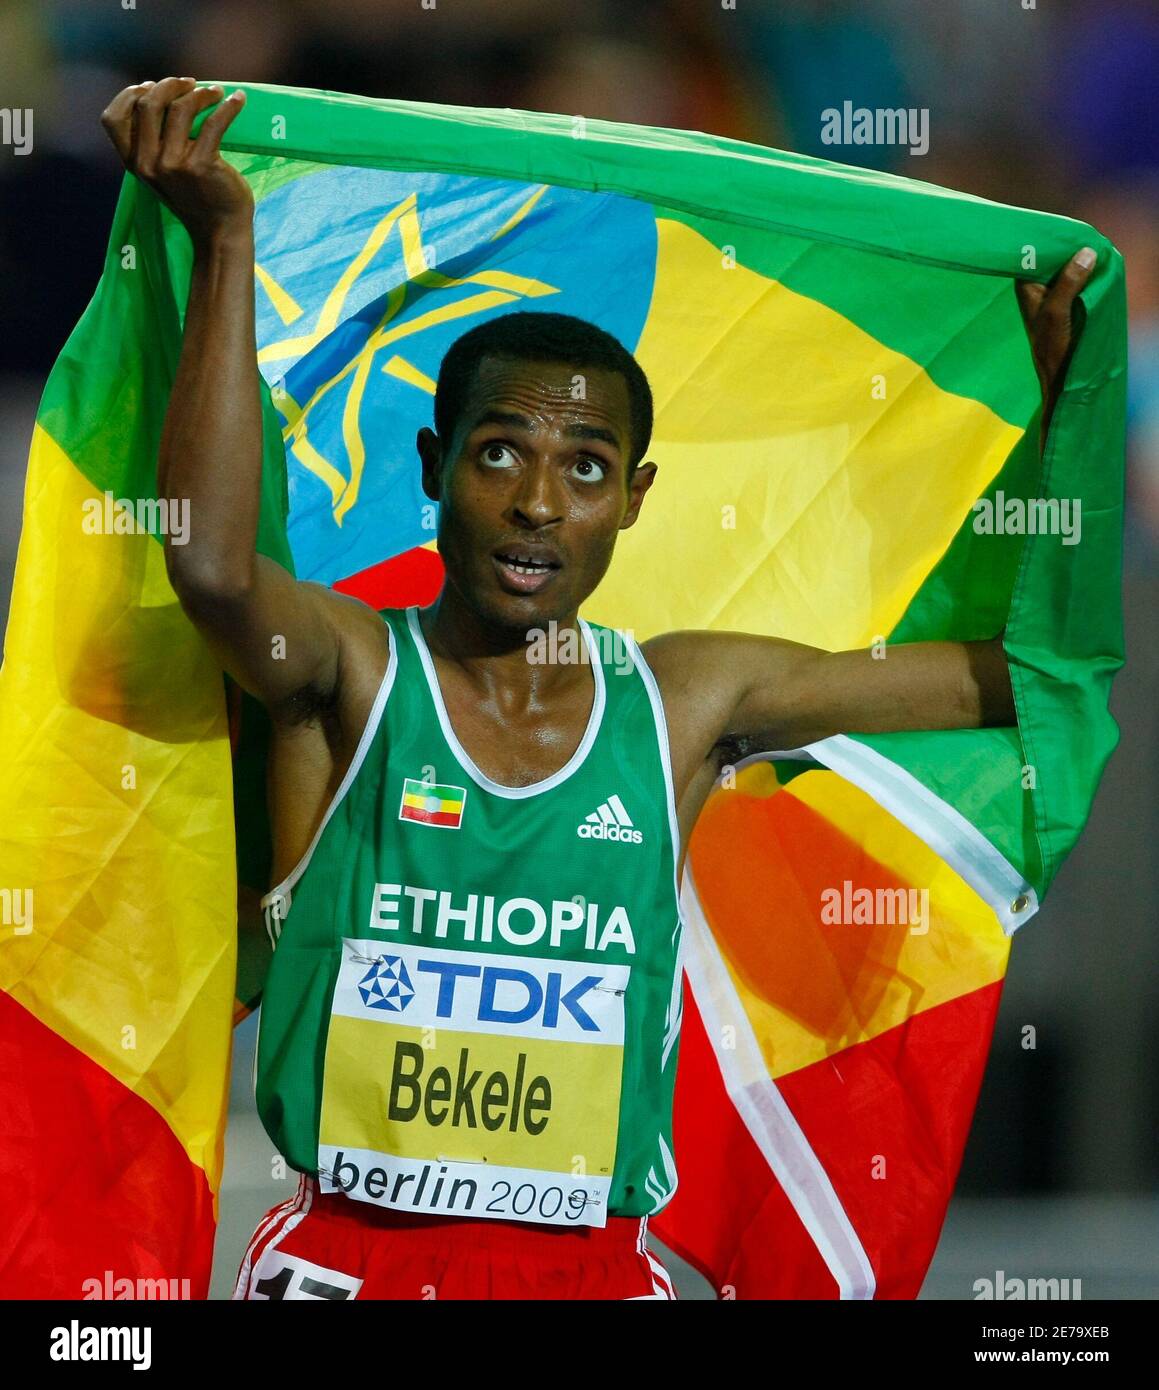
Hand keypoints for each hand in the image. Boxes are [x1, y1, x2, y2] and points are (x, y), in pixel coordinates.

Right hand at [100, 77, 253, 247]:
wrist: (220, 231)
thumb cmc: (195, 197)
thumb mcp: (163, 171)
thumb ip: (154, 142)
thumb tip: (161, 94)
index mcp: (133, 163)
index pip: (113, 119)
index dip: (130, 94)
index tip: (152, 85)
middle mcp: (148, 163)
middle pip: (148, 104)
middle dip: (169, 85)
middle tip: (190, 84)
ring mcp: (173, 165)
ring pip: (181, 108)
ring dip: (200, 93)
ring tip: (215, 93)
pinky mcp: (201, 165)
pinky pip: (214, 123)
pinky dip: (228, 107)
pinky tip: (237, 100)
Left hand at [1015, 247, 1096, 442]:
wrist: (1059, 379)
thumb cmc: (1051, 348)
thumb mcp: (1057, 313)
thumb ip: (1068, 283)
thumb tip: (1085, 252)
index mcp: (1026, 288)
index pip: (1029, 254)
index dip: (1043, 238)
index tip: (1059, 223)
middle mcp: (1037, 289)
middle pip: (1049, 257)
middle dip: (1064, 245)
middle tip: (1083, 230)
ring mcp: (1053, 296)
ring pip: (1063, 267)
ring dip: (1075, 257)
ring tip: (1091, 242)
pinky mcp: (1067, 304)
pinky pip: (1074, 279)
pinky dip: (1083, 270)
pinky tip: (1094, 262)